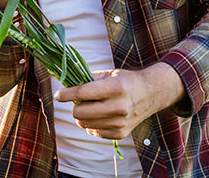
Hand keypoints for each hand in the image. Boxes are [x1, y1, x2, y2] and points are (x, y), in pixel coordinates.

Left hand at [53, 63, 184, 138]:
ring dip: (83, 116)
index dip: (66, 94)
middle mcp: (119, 106)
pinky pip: (94, 132)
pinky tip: (100, 115)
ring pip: (84, 124)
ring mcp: (120, 122)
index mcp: (115, 87)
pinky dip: (92, 124)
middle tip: (79, 100)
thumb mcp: (109, 74)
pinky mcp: (120, 133)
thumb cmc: (126, 81)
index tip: (58, 95)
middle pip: (79, 112)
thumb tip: (65, 88)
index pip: (82, 93)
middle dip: (74, 106)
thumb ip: (87, 81)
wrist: (151, 93)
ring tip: (92, 106)